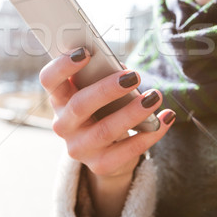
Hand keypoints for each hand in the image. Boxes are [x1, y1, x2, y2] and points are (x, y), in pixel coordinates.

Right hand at [40, 47, 174, 216]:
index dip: (63, 65)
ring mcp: (79, 148)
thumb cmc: (103, 107)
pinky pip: (126, 151)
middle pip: (80, 105)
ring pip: (105, 130)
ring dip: (133, 112)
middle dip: (108, 89)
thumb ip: (103, 76)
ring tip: (155, 96)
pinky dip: (150, 134)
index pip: (49, 80)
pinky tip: (166, 118)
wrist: (107, 150)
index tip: (86, 51)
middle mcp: (63, 125)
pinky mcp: (100, 165)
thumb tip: (121, 69)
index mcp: (59, 99)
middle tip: (134, 75)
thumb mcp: (98, 90)